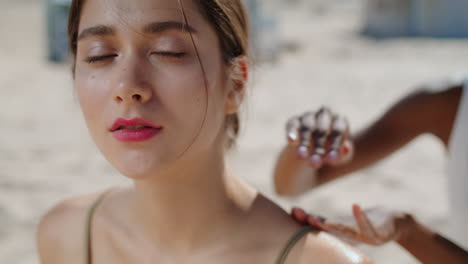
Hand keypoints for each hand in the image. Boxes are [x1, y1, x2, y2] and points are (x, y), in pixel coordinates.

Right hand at [286, 107, 352, 168]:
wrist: (312, 150)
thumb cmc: (331, 152)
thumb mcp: (339, 157)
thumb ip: (344, 155)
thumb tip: (345, 150)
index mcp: (340, 120)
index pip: (339, 131)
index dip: (335, 146)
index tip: (332, 161)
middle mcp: (325, 114)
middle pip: (322, 130)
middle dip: (318, 147)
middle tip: (314, 164)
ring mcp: (308, 116)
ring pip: (307, 127)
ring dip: (304, 143)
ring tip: (301, 157)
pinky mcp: (294, 121)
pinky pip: (293, 125)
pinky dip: (292, 132)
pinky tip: (291, 141)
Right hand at [291, 204, 410, 245]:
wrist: (395, 224)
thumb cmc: (366, 220)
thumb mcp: (344, 220)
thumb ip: (325, 221)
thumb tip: (296, 212)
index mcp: (338, 233)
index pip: (319, 225)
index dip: (306, 219)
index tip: (293, 210)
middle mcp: (348, 237)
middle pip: (329, 230)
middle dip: (314, 224)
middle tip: (300, 216)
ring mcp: (362, 237)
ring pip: (345, 231)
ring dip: (331, 226)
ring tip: (316, 219)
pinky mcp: (378, 236)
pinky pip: (369, 226)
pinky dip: (362, 217)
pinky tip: (355, 205)